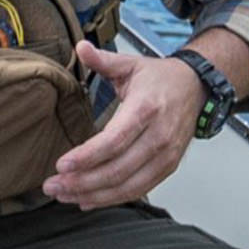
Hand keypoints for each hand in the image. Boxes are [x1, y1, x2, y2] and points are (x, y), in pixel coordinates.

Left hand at [42, 44, 203, 209]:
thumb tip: (80, 47)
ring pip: (127, 186)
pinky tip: (87, 200)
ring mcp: (165, 155)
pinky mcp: (167, 168)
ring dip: (93, 195)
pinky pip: (138, 190)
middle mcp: (158, 136)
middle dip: (81, 182)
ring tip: (64, 195)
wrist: (195, 88)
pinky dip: (112, 199)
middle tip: (53, 185)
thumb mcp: (130, 65)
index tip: (61, 164)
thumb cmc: (161, 79)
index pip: (113, 141)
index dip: (87, 156)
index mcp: (145, 109)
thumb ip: (103, 60)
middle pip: (117, 169)